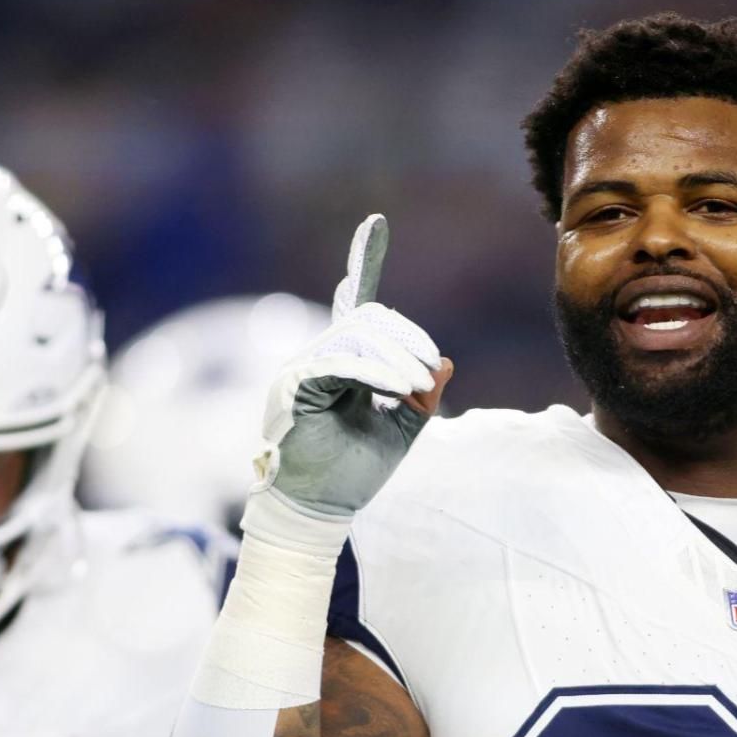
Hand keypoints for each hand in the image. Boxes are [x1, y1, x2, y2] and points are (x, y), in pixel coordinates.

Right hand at [253, 215, 452, 519]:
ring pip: (357, 334)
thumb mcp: (403, 430)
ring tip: (420, 389)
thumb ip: (423, 396)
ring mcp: (302, 368)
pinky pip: (339, 361)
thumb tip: (443, 362)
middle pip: (370, 318)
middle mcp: (319, 357)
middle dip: (408, 339)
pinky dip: (375, 372)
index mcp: (343, 362)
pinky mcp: (293, 385)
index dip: (364, 261)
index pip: (356, 303)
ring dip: (397, 358)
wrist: (320, 511)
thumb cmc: (355, 474)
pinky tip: (398, 390)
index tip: (375, 224)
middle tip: (430, 377)